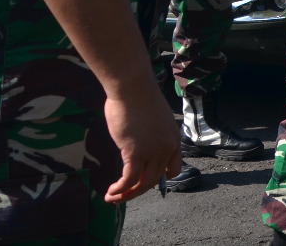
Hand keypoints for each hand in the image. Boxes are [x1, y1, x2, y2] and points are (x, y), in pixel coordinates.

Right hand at [102, 80, 182, 202]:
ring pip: (142, 183)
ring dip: (127, 195)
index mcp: (174, 138)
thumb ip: (150, 136)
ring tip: (113, 198)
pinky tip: (111, 192)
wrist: (132, 87)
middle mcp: (168, 147)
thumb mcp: (152, 120)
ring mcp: (154, 151)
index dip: (160, 178)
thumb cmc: (137, 98)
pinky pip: (129, 179)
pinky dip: (120, 189)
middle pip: (156, 179)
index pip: (174, 167)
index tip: (144, 181)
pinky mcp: (136, 153)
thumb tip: (137, 146)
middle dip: (138, 191)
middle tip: (122, 195)